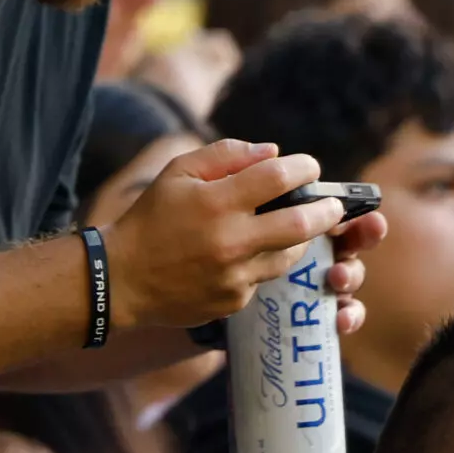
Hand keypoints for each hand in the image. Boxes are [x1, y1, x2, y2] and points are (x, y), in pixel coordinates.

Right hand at [100, 139, 346, 330]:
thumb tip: (272, 152)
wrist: (121, 278)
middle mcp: (230, 240)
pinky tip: (246, 255)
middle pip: (302, 222)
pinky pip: (265, 277)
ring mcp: (235, 274)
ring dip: (298, 238)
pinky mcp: (236, 300)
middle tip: (332, 203)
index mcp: (214, 202)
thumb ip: (224, 155)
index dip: (303, 168)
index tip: (309, 167)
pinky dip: (263, 262)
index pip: (277, 178)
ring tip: (290, 227)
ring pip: (291, 254)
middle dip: (327, 209)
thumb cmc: (150, 218)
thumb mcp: (176, 174)